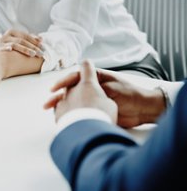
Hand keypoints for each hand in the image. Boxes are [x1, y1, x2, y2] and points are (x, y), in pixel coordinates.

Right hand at [0, 29, 43, 57]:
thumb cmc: (7, 45)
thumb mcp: (16, 40)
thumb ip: (28, 39)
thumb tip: (41, 39)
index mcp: (13, 32)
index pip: (26, 36)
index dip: (35, 41)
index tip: (43, 47)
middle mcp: (7, 35)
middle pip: (22, 40)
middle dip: (33, 47)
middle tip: (40, 53)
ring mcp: (2, 42)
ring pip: (15, 44)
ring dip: (25, 49)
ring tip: (33, 54)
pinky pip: (3, 48)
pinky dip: (7, 48)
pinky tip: (11, 50)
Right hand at [44, 67, 165, 126]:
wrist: (142, 111)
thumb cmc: (129, 95)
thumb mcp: (111, 86)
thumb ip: (95, 80)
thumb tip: (81, 69)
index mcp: (95, 78)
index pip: (74, 77)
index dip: (63, 83)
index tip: (54, 89)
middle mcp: (92, 88)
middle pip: (70, 91)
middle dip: (57, 97)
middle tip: (47, 105)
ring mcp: (92, 100)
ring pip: (72, 103)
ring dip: (61, 107)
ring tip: (52, 114)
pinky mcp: (94, 112)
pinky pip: (79, 113)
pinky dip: (70, 116)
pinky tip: (63, 120)